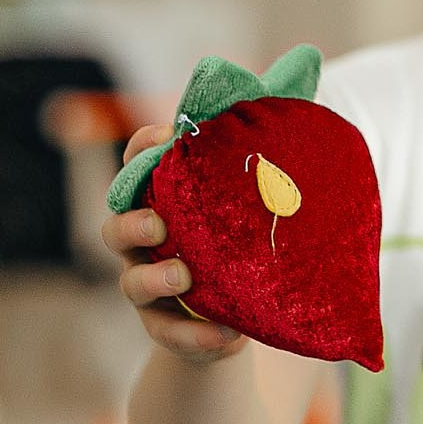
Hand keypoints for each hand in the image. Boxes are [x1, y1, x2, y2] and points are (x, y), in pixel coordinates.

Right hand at [101, 122, 243, 363]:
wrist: (239, 320)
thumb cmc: (244, 244)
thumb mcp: (255, 202)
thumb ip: (267, 156)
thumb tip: (307, 86)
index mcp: (163, 205)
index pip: (138, 170)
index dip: (141, 150)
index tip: (161, 137)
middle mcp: (146, 246)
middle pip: (116, 227)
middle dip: (131, 224)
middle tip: (159, 224)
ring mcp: (151, 287)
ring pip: (131, 283)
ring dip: (154, 278)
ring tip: (184, 277)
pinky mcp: (167, 328)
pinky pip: (170, 335)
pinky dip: (197, 337)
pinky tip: (227, 337)